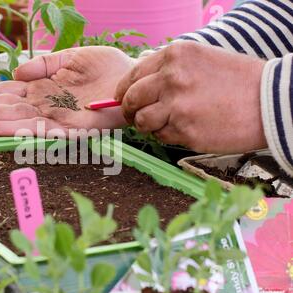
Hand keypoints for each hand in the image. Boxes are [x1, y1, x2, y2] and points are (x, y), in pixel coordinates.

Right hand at [0, 46, 135, 135]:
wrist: (132, 78)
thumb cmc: (104, 68)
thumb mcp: (70, 57)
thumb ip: (44, 63)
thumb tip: (16, 70)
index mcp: (39, 88)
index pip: (0, 92)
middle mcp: (41, 105)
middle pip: (0, 106)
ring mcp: (54, 117)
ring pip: (14, 119)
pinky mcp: (71, 129)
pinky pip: (40, 130)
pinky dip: (17, 130)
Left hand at [115, 41, 267, 153]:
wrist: (269, 102)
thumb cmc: (237, 81)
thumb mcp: (201, 59)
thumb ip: (168, 68)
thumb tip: (139, 82)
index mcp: (175, 56)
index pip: (132, 76)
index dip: (122, 92)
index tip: (122, 100)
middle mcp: (171, 78)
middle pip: (130, 99)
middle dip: (129, 111)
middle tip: (135, 118)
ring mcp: (177, 105)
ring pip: (142, 121)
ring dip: (148, 126)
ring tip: (165, 124)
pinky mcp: (184, 130)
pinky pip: (161, 136)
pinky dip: (167, 136)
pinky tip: (185, 129)